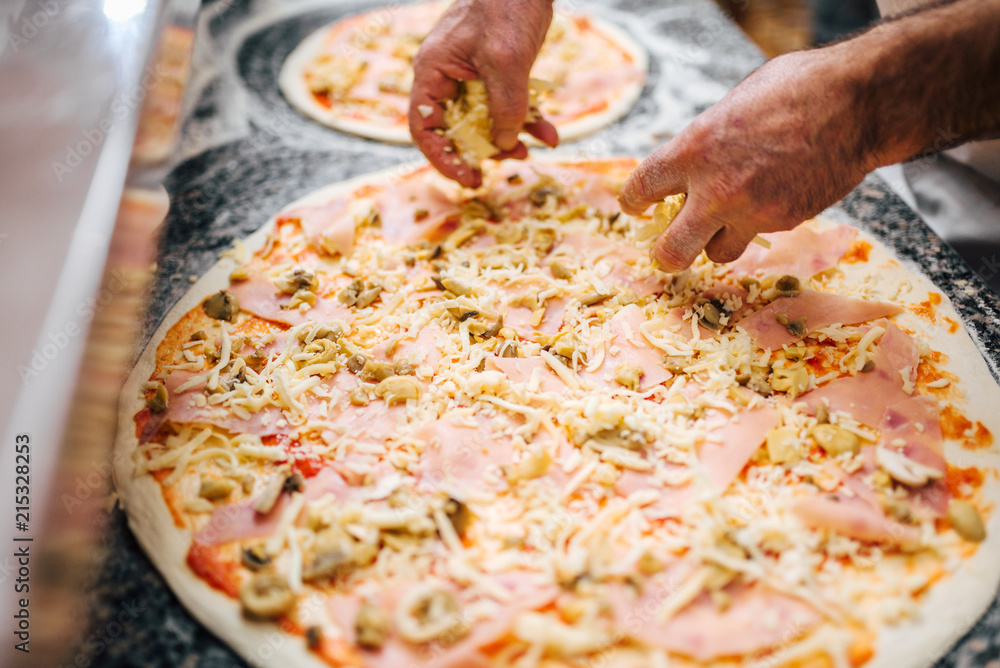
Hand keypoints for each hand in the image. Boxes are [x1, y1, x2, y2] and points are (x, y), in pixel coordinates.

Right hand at [409, 0, 558, 187]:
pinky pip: (506, 105)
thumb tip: (502, 145)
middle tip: (501, 167)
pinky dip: (526, 121)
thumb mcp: (506, 61)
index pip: (424, 127)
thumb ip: (504, 106)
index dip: (442, 158)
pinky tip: (550, 134)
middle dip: (480, 151)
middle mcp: (447, 76)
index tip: (467, 177)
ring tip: (530, 151)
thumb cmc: (507, 5)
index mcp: (433, 72)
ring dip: (508, 139)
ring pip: (483, 121)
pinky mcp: (496, 71)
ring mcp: (471, 74)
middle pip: (454, 129)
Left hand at [618, 49, 875, 271]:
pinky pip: (756, 236)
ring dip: (717, 239)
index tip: (637, 205)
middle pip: (671, 251)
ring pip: (717, 253)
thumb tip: (689, 164)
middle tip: (669, 248)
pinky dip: (756, 223)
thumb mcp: (730, 106)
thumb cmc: (793, 90)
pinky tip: (772, 194)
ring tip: (728, 217)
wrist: (856, 103)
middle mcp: (715, 190)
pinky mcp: (783, 223)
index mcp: (692, 149)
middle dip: (666, 253)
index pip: (640, 189)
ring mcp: (751, 212)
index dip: (634, 201)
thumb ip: (703, 142)